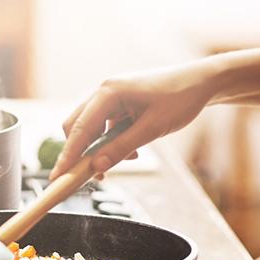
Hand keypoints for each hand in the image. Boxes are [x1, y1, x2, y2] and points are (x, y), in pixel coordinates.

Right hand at [50, 61, 215, 179]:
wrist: (201, 82)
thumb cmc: (180, 100)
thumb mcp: (152, 129)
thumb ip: (122, 148)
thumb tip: (97, 167)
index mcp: (109, 92)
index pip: (79, 129)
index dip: (67, 156)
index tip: (58, 177)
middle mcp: (104, 91)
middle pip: (77, 127)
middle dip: (82, 153)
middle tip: (93, 176)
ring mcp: (110, 96)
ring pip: (91, 128)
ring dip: (100, 149)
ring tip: (126, 160)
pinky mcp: (119, 103)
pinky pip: (105, 126)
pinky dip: (111, 142)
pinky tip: (133, 150)